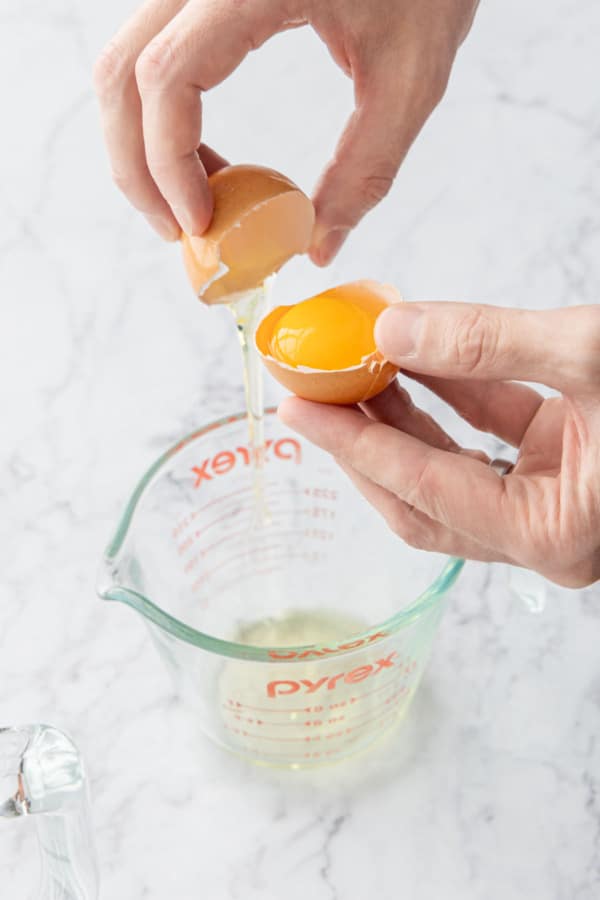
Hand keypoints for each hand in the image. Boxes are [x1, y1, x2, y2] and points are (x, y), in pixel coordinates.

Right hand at [93, 0, 478, 261]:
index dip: (168, 162)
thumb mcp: (411, 79)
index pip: (167, 76)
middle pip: (123, 72)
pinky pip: (159, 55)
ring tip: (195, 203)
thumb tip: (318, 248)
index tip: (201, 222)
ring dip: (144, 144)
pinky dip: (165, 117)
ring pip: (128, 63)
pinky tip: (206, 161)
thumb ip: (365, 169)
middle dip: (137, 166)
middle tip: (179, 230)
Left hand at [279, 302, 599, 587]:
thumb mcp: (589, 355)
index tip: (297, 408)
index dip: (353, 442)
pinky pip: (489, 437)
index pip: (419, 485)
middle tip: (311, 392)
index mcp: (547, 532)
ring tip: (353, 368)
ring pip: (449, 466)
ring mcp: (549, 502)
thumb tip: (394, 333)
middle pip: (419, 494)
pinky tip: (415, 360)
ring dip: (403, 415)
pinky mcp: (559, 466)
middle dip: (363, 439)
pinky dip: (453, 398)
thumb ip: (488, 343)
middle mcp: (542, 533)